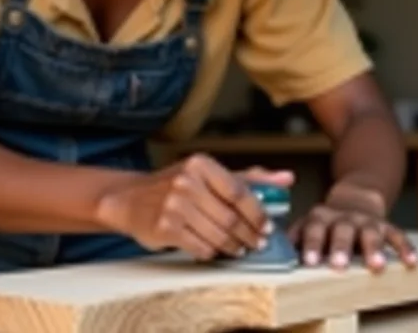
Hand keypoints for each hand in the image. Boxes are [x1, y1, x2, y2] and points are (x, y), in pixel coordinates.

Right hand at [97, 154, 293, 260]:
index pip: (239, 191)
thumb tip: (287, 178)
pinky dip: (212, 252)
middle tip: (256, 243)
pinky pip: (200, 247)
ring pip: (218, 234)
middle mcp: (186, 181)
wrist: (130, 199)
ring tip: (238, 249)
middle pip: (230, 216)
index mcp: (200, 163)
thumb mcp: (208, 175)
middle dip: (248, 234)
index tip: (267, 227)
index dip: (257, 213)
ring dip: (233, 247)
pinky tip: (215, 250)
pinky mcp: (165, 227)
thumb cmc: (175, 186)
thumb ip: (248, 178)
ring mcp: (174, 204)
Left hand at [288, 180, 417, 273]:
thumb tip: (275, 250)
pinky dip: (405, 247)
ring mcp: (366, 220)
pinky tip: (411, 262)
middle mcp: (343, 217)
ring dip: (373, 248)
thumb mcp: (310, 224)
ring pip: (370, 232)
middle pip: (342, 230)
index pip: (314, 229)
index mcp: (321, 217)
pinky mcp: (386, 225)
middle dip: (340, 247)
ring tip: (377, 266)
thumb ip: (296, 237)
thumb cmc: (327, 222)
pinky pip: (397, 234)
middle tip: (338, 265)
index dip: (312, 244)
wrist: (355, 198)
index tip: (310, 262)